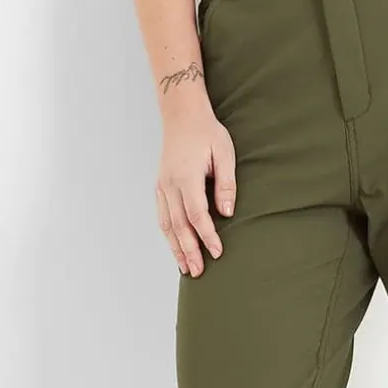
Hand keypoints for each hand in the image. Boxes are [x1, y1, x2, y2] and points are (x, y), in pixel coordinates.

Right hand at [156, 88, 236, 276]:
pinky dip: (168, 234)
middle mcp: (170, 184)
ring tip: (186, 268)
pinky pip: (162, 216)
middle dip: (189, 251)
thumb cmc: (206, 132)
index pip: (196, 215)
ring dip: (176, 248)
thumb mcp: (224, 153)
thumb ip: (226, 184)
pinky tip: (175, 247)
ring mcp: (162, 186)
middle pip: (179, 225)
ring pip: (167, 224)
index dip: (207, 236)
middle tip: (199, 271)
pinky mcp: (160, 186)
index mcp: (186, 176)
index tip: (218, 251)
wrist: (182, 115)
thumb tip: (227, 213)